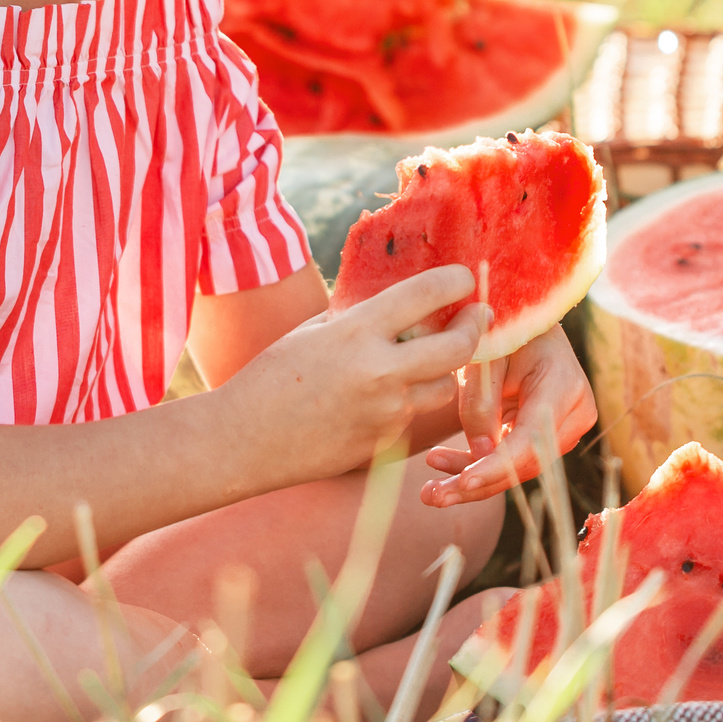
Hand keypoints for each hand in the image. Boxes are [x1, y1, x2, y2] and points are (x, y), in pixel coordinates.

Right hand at [214, 265, 486, 489]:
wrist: (243, 442)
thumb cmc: (270, 378)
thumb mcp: (313, 332)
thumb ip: (360, 320)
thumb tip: (402, 306)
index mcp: (357, 332)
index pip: (426, 294)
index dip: (455, 281)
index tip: (465, 277)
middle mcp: (380, 371)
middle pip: (458, 347)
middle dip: (475, 328)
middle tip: (479, 316)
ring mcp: (386, 412)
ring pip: (444, 387)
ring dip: (442, 371)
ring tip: (427, 358)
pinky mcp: (385, 444)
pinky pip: (414, 415)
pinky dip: (408, 402)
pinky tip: (381, 398)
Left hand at [420, 327, 596, 506]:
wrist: (521, 319)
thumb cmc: (501, 329)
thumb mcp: (484, 356)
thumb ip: (480, 403)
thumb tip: (478, 456)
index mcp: (564, 385)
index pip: (531, 439)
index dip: (497, 466)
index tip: (463, 481)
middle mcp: (574, 412)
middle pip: (525, 463)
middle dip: (477, 483)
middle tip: (433, 496)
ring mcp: (564, 428)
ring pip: (517, 469)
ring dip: (472, 480)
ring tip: (430, 490)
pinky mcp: (546, 436)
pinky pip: (512, 461)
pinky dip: (478, 466)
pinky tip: (443, 464)